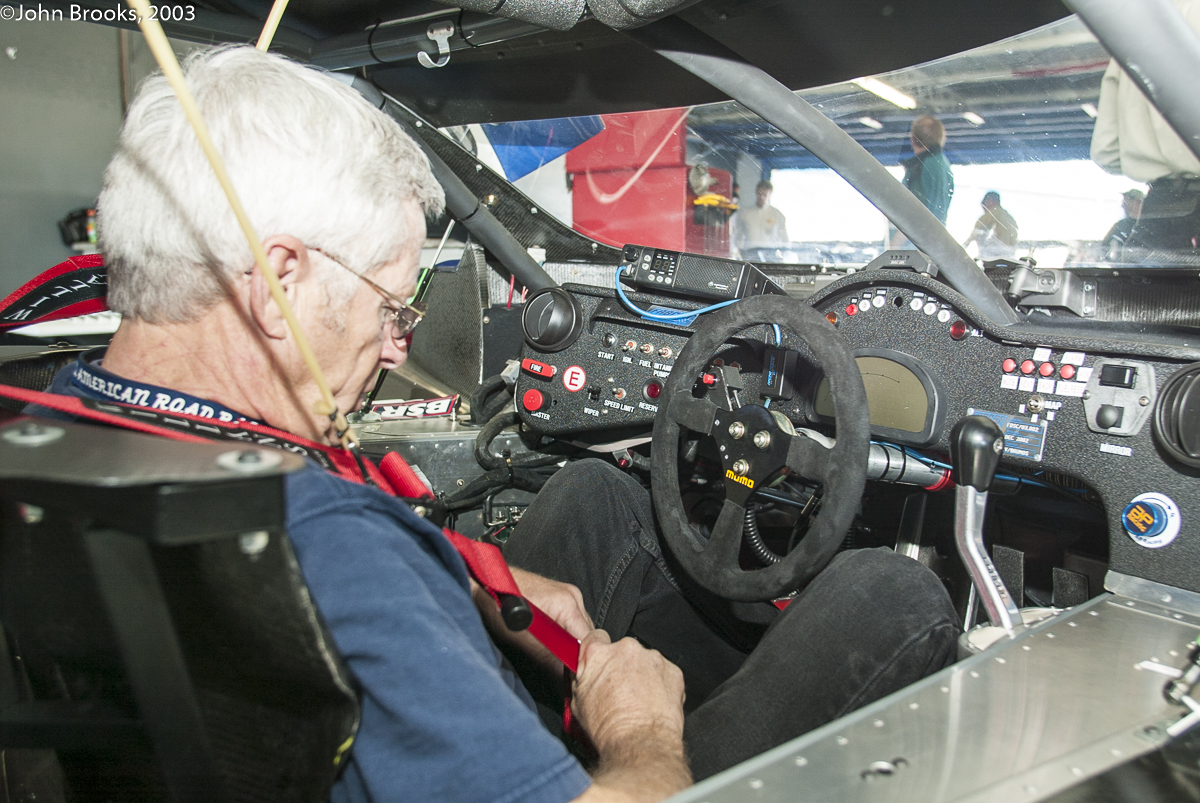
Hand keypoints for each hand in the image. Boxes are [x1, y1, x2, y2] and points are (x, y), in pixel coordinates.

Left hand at [471, 568, 592, 670]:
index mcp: (567, 603)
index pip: (588, 642)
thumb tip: (564, 677)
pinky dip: (564, 634)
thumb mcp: (522, 639)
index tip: (572, 677)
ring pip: (579, 629)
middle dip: (576, 654)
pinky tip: (550, 639)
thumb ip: (547, 658)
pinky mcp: (562, 595)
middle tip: (562, 670)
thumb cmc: (496, 604)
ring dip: (570, 644)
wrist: (484, 580)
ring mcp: (568, 594)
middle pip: (586, 636)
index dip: (581, 662)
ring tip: (553, 654)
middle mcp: (573, 596)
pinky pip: (572, 621)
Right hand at [572, 630, 685, 757]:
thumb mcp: (577, 703)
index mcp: (598, 653)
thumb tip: (581, 673)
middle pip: (622, 650)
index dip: (596, 652)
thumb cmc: (609, 728)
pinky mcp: (672, 671)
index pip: (595, 638)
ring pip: (645, 662)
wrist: (640, 744)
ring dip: (642, 676)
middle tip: (619, 692)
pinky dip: (661, 685)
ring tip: (637, 703)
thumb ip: (580, 678)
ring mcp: (652, 658)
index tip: (599, 662)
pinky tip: (653, 704)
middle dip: (621, 667)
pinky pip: (664, 673)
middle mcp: (626, 649)